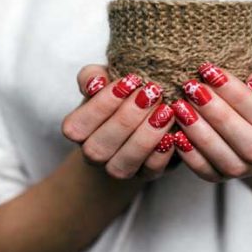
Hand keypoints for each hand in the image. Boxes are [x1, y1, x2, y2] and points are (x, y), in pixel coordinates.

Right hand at [61, 65, 175, 180]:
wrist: (140, 120)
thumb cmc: (119, 97)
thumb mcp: (104, 81)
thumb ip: (93, 77)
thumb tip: (97, 81)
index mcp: (78, 131)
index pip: (77, 125)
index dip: (101, 104)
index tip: (128, 81)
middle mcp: (94, 155)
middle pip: (99, 147)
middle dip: (126, 119)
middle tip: (151, 93)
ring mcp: (119, 169)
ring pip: (123, 164)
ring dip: (145, 136)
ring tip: (165, 111)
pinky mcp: (146, 175)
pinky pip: (151, 170)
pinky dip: (162, 153)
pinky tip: (174, 132)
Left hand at [170, 62, 251, 181]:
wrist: (247, 118)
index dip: (239, 96)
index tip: (210, 71)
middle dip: (219, 116)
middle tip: (193, 89)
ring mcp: (251, 170)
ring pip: (231, 164)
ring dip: (203, 136)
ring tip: (181, 108)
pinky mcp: (224, 178)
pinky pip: (209, 174)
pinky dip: (192, 156)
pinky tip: (177, 133)